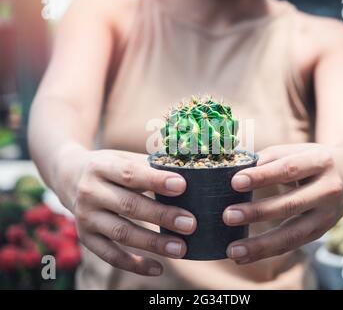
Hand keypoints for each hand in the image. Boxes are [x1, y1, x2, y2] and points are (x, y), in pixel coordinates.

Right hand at [56, 148, 195, 275]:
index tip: (182, 186)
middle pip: (129, 206)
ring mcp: (85, 218)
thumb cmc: (109, 167)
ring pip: (122, 233)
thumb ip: (149, 166)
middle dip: (162, 215)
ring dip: (153, 243)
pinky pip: (111, 255)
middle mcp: (89, 192)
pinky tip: (158, 268)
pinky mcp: (86, 238)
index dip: (156, 180)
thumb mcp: (122, 158)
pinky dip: (134, 264)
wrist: (68, 176)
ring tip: (180, 248)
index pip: (130, 174)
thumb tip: (188, 174)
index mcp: (101, 167)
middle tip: (190, 223)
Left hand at [223, 143, 342, 263]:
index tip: (235, 182)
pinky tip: (243, 257)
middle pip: (291, 204)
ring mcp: (327, 215)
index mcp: (320, 162)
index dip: (262, 176)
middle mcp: (328, 190)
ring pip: (293, 234)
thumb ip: (268, 158)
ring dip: (260, 244)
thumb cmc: (313, 160)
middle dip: (257, 212)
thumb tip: (236, 169)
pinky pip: (291, 245)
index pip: (289, 170)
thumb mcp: (297, 150)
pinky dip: (266, 253)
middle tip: (228, 215)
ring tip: (233, 250)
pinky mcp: (320, 232)